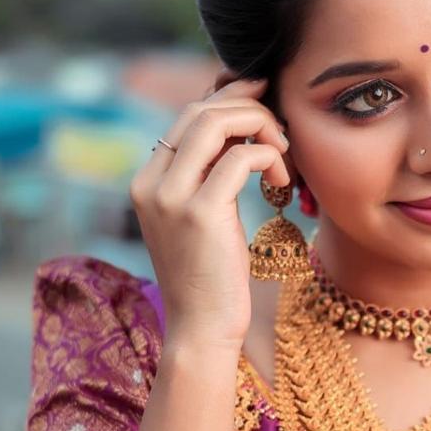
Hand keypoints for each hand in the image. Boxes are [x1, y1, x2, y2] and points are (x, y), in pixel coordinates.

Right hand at [129, 76, 290, 350]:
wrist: (201, 329)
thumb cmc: (210, 279)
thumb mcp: (202, 220)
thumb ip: (207, 179)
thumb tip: (239, 137)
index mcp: (148, 181)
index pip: (187, 117)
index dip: (229, 101)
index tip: (263, 102)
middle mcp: (151, 183)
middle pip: (200, 111)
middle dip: (248, 106)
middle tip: (281, 125)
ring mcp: (171, 196)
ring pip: (216, 123)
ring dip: (260, 126)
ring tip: (283, 152)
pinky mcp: (200, 213)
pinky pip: (241, 158)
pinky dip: (269, 158)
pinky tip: (281, 181)